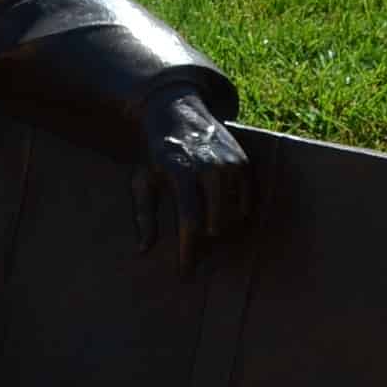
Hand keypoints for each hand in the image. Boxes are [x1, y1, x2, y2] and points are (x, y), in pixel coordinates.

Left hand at [132, 88, 251, 272]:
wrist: (176, 113)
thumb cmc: (155, 156)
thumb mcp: (140, 181)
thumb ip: (142, 216)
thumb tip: (143, 250)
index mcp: (181, 171)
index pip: (190, 221)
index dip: (188, 252)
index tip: (185, 274)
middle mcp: (209, 166)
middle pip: (214, 223)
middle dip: (203, 243)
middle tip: (192, 249)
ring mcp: (229, 163)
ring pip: (232, 216)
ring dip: (218, 229)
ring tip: (203, 231)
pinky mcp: (244, 162)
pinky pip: (246, 204)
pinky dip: (235, 214)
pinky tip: (221, 215)